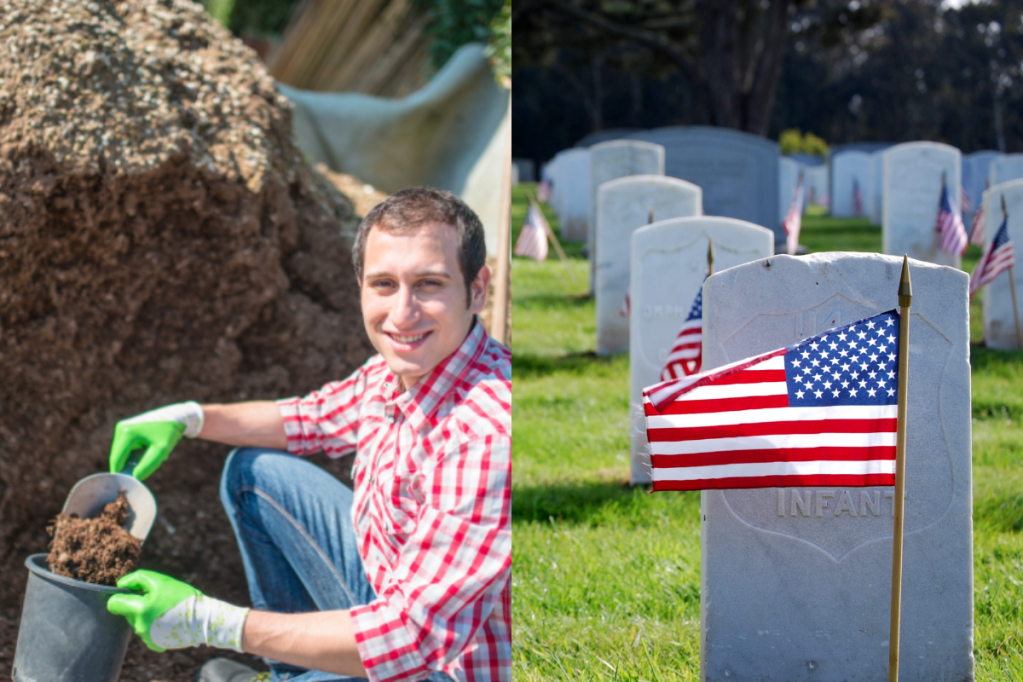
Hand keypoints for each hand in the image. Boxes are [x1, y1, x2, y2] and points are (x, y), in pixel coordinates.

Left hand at [107, 570, 248, 651]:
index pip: (113, 604)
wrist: (203, 619)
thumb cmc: (182, 597)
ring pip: (139, 621)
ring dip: (148, 614)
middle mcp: (139, 627)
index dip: (122, 595)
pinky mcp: (154, 644)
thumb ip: (137, 579)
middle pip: (128, 612)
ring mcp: (146, 638)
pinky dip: (155, 625)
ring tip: (167, 609)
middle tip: (159, 599)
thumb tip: (121, 584)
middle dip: (139, 604)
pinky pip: (148, 631)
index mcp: (138, 610)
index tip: (135, 592)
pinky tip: (169, 620)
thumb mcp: (160, 581)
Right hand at [109, 402, 203, 479]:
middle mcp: (121, 429)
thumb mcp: (161, 450)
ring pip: (123, 454)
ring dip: (135, 458)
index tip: (129, 484)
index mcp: (127, 433)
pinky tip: (150, 448)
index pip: (117, 460)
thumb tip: (135, 477)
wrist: (175, 416)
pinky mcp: (126, 429)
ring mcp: (122, 428)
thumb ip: (148, 465)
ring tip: (152, 452)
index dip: (121, 474)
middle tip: (149, 464)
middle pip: (119, 457)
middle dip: (131, 465)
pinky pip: (127, 448)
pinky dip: (136, 453)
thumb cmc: (169, 431)